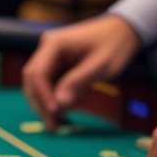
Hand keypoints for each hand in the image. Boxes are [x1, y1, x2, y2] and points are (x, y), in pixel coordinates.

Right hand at [21, 15, 140, 131]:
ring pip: (38, 86)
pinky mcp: (57, 65)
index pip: (37, 74)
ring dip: (47, 105)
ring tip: (61, 123)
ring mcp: (50, 57)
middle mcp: (47, 49)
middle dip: (41, 104)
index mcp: (54, 44)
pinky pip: (50, 85)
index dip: (42, 96)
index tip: (55, 113)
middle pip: (32, 81)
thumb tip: (58, 105)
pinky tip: (67, 111)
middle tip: (53, 127)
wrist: (124, 29)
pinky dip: (56, 100)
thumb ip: (78, 82)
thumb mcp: (101, 64)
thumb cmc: (115, 44)